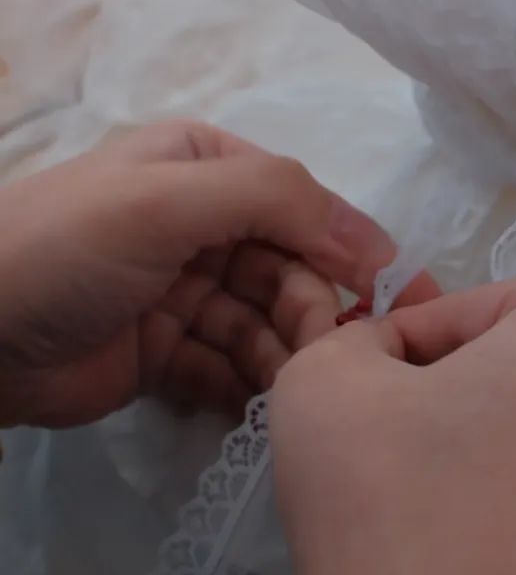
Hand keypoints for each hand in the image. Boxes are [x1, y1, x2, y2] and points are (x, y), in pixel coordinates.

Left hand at [0, 120, 436, 429]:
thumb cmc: (70, 249)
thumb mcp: (170, 199)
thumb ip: (277, 200)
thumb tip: (376, 242)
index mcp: (204, 168)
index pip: (301, 206)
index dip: (346, 250)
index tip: (387, 299)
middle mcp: (202, 224)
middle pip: (288, 269)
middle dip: (310, 311)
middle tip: (324, 353)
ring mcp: (185, 291)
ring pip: (265, 322)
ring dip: (284, 354)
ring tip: (290, 386)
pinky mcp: (169, 353)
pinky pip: (230, 366)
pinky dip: (247, 386)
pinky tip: (255, 406)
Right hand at [271, 279, 515, 574]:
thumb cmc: (394, 516)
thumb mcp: (322, 385)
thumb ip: (347, 338)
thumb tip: (381, 355)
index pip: (480, 307)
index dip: (409, 344)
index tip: (368, 392)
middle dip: (460, 388)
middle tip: (398, 440)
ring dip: (499, 444)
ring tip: (438, 499)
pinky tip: (485, 546)